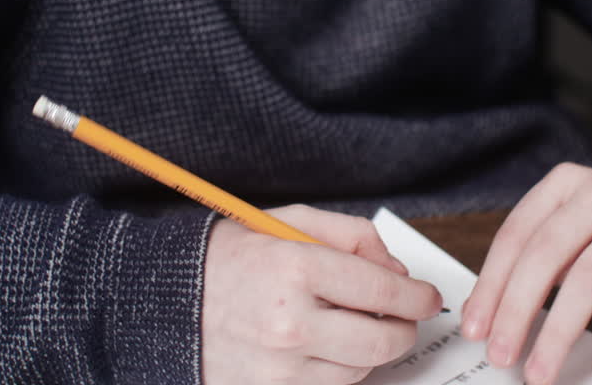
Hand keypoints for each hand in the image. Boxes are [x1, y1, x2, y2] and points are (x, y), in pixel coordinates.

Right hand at [201, 204, 444, 384]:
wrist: (164, 303)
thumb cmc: (228, 258)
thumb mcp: (287, 222)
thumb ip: (351, 236)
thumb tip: (398, 272)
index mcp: (295, 269)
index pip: (384, 293)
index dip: (418, 297)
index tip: (427, 297)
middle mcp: (289, 323)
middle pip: (382, 342)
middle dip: (404, 330)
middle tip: (402, 318)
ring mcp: (279, 367)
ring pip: (360, 370)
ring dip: (369, 350)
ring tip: (349, 325)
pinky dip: (337, 369)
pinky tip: (322, 345)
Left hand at [460, 164, 591, 384]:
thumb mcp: (576, 224)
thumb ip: (534, 258)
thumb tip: (483, 311)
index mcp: (565, 184)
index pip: (516, 236)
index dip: (490, 285)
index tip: (475, 327)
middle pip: (545, 256)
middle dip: (516, 311)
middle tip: (500, 354)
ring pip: (587, 281)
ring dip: (558, 334)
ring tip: (541, 372)